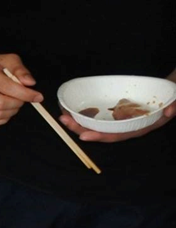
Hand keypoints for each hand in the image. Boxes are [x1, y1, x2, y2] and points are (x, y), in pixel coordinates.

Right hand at [0, 53, 41, 127]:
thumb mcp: (8, 60)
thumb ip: (20, 70)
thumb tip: (30, 83)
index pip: (6, 86)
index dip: (24, 94)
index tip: (38, 97)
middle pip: (0, 103)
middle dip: (18, 104)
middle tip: (23, 99)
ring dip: (11, 112)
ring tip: (14, 103)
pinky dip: (2, 119)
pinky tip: (5, 110)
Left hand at [59, 102, 174, 142]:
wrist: (172, 90)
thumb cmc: (172, 96)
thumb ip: (175, 106)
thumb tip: (169, 113)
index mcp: (141, 127)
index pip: (118, 135)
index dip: (101, 136)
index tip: (83, 136)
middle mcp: (128, 127)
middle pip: (102, 132)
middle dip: (82, 129)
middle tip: (63, 121)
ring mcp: (122, 120)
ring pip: (98, 125)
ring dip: (80, 123)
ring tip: (63, 117)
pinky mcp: (119, 112)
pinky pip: (100, 116)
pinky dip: (87, 115)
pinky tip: (73, 111)